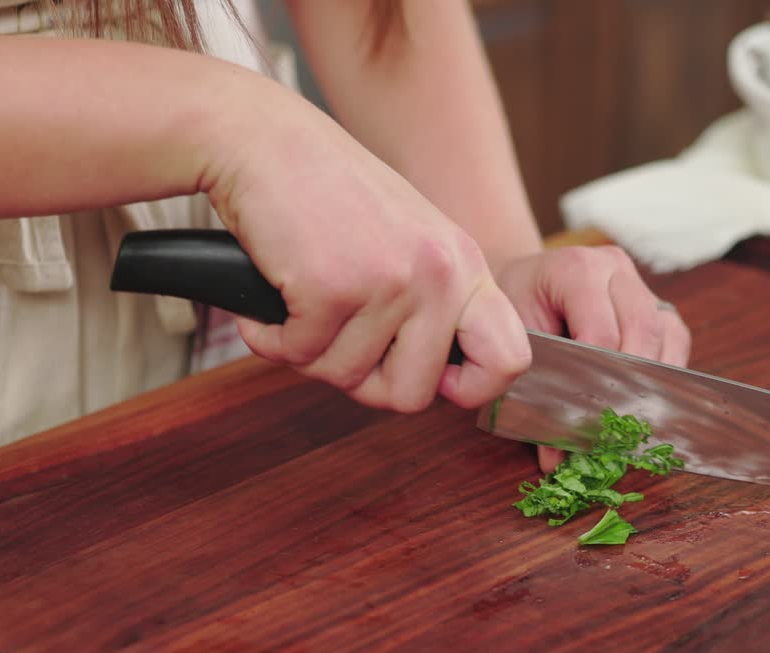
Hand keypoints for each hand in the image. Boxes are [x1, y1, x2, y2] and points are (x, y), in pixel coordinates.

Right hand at [198, 82, 530, 411]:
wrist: (261, 139)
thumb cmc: (324, 190)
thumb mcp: (409, 239)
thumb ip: (432, 303)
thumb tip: (439, 381)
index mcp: (464, 265)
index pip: (508, 359)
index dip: (467, 388)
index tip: (425, 377)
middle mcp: (438, 275)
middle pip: (413, 395)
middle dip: (363, 381)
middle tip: (333, 340)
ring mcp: (388, 282)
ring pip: (346, 378)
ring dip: (308, 352)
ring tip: (300, 300)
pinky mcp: (332, 289)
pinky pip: (297, 355)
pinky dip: (270, 337)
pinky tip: (272, 295)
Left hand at [494, 245, 691, 472]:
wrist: (520, 284)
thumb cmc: (513, 312)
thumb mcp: (512, 344)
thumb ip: (529, 395)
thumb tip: (557, 460)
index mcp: (575, 269)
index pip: (601, 333)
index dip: (597, 381)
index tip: (588, 420)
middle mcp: (613, 269)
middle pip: (642, 332)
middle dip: (630, 385)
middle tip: (614, 428)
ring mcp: (638, 284)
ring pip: (666, 336)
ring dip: (651, 381)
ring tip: (629, 417)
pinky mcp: (656, 303)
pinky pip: (675, 339)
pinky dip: (663, 372)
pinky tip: (643, 397)